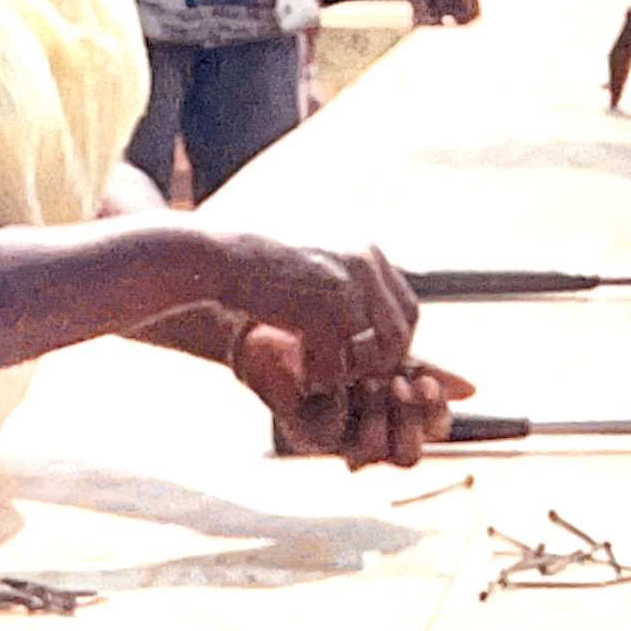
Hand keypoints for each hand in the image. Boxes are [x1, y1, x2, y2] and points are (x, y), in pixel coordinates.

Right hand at [207, 232, 417, 398]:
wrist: (223, 258)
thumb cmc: (264, 269)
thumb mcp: (318, 267)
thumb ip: (349, 290)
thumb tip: (376, 330)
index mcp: (367, 253)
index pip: (407, 307)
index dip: (394, 340)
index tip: (369, 359)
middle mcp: (365, 265)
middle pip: (399, 331)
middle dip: (379, 363)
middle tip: (348, 376)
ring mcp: (346, 285)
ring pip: (374, 351)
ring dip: (349, 372)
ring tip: (318, 372)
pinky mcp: (322, 308)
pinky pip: (338, 360)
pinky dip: (320, 374)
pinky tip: (299, 369)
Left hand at [242, 337, 478, 467]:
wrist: (279, 329)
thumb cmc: (334, 339)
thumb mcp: (385, 352)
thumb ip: (425, 372)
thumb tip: (472, 390)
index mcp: (397, 415)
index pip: (432, 430)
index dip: (435, 412)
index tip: (427, 381)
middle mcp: (373, 436)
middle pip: (409, 457)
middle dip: (409, 420)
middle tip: (399, 383)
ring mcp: (340, 442)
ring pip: (373, 455)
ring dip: (376, 416)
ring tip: (368, 380)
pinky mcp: (307, 438)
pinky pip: (332, 434)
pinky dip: (336, 402)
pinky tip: (331, 378)